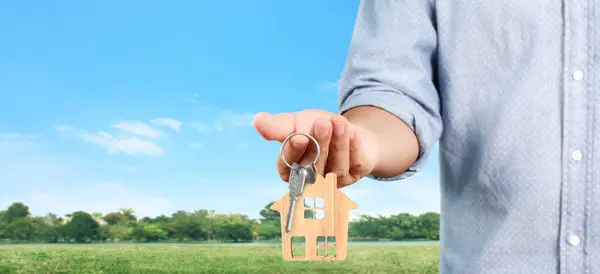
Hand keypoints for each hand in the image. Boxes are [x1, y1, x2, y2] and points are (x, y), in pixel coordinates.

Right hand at [252, 109, 377, 187]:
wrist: (345, 126)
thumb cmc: (314, 126)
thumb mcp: (296, 122)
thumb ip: (278, 126)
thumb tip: (257, 120)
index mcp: (291, 169)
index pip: (287, 167)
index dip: (293, 152)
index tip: (299, 136)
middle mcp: (312, 179)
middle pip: (313, 167)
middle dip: (319, 144)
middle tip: (322, 123)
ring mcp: (335, 180)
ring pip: (335, 167)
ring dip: (338, 144)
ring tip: (339, 122)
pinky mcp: (355, 174)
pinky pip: (355, 163)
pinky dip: (353, 147)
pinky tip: (353, 132)